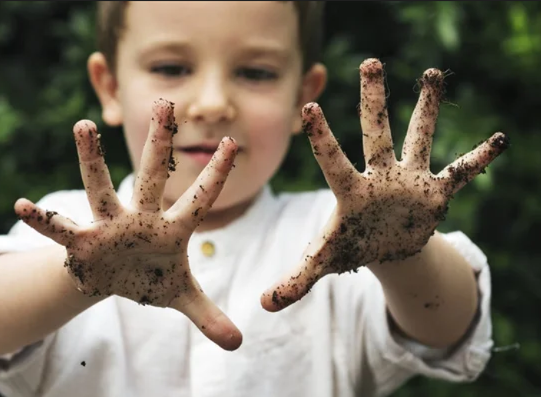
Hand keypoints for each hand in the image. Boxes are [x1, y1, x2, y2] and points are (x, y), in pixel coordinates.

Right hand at [15, 99, 241, 350]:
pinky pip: (62, 229)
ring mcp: (110, 227)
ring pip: (102, 188)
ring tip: (83, 125)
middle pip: (152, 177)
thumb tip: (237, 344)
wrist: (114, 280)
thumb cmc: (150, 278)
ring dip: (93, 160)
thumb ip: (208, 315)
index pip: (200, 199)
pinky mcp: (84, 242)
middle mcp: (141, 219)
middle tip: (166, 103)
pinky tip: (23, 206)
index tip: (235, 143)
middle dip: (160, 144)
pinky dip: (44, 220)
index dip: (216, 175)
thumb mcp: (181, 297)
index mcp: (171, 230)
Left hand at [261, 58, 508, 311]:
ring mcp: (408, 180)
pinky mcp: (434, 192)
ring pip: (418, 138)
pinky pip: (461, 172)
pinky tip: (499, 139)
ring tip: (433, 74)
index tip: (309, 106)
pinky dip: (480, 159)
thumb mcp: (323, 263)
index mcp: (350, 192)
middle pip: (375, 133)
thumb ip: (295, 280)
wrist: (384, 248)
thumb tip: (263, 305)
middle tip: (369, 62)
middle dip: (374, 100)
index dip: (322, 137)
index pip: (332, 160)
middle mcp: (379, 177)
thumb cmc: (350, 248)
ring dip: (427, 109)